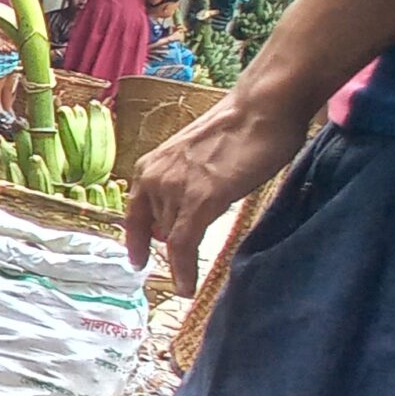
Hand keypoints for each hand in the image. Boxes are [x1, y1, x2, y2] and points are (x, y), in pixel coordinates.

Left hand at [124, 92, 313, 294]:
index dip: (135, 241)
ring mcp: (174, 189)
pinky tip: (187, 287)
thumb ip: (182, 185)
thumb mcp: (197, 160)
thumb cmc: (239, 130)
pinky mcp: (199, 199)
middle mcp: (153, 178)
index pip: (132, 214)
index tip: (137, 261)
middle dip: (175, 244)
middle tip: (187, 263)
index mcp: (150, 167)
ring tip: (194, 272)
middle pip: (160, 229)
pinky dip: (183, 270)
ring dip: (185, 258)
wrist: (262, 108)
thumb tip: (181, 218)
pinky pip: (183, 245)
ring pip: (174, 237)